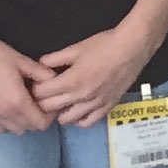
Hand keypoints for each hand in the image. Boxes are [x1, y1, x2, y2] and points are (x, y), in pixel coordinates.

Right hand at [0, 21, 54, 133]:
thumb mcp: (23, 61)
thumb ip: (42, 73)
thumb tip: (55, 80)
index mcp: (17, 102)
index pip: (41, 124)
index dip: (50, 115)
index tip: (49, 102)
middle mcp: (4, 114)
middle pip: (29, 129)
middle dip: (38, 118)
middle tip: (38, 101)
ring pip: (14, 130)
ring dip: (22, 122)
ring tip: (23, 105)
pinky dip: (7, 123)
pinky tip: (7, 107)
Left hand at [30, 21, 156, 128]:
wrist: (132, 49)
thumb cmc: (104, 45)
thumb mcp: (76, 48)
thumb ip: (55, 58)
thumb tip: (40, 65)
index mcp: (71, 81)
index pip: (42, 94)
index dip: (35, 89)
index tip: (37, 84)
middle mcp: (81, 97)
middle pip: (50, 109)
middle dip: (43, 102)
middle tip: (45, 94)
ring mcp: (94, 105)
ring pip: (67, 119)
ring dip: (59, 112)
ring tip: (61, 102)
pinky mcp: (107, 108)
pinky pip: (88, 122)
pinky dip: (79, 119)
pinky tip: (77, 110)